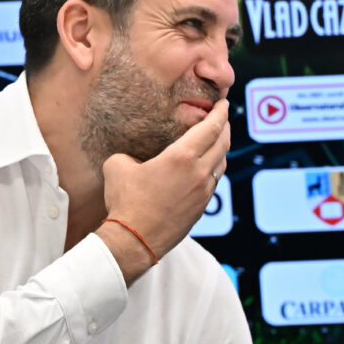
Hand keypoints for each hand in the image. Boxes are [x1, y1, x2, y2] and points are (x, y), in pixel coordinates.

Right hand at [99, 100, 229, 283]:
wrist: (134, 240)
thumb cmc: (126, 202)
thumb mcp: (118, 166)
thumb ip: (131, 154)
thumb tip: (132, 158)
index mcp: (182, 157)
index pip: (211, 128)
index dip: (220, 113)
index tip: (224, 103)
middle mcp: (199, 173)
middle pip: (223, 143)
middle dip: (225, 126)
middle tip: (222, 117)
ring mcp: (203, 193)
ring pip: (221, 164)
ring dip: (222, 149)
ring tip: (216, 141)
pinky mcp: (201, 209)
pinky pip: (213, 183)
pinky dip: (213, 170)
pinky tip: (205, 169)